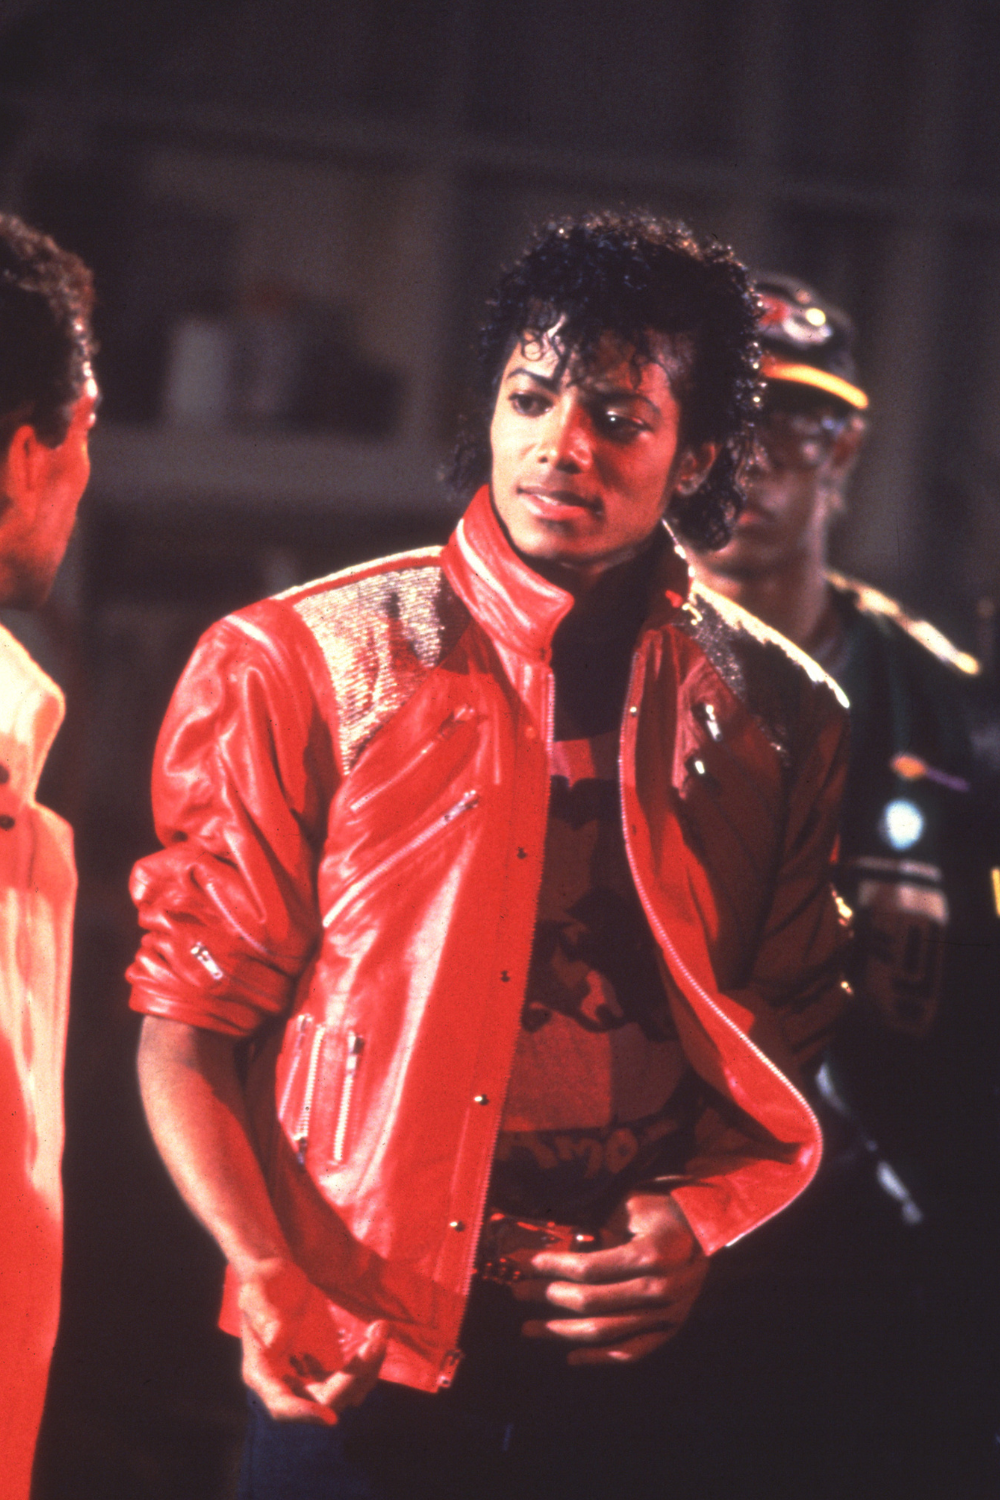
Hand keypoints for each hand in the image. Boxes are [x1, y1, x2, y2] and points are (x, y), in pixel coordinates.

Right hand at [237, 1257, 387, 1422]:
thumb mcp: (257, 1291)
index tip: (330, 1419)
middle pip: (324, 1399)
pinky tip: (379, 1328)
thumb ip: (264, 1314)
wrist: (280, 1274)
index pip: (281, 1405)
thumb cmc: (264, 1281)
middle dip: (354, 1377)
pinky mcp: (328, 1366)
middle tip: (376, 1342)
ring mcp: (310, 1377)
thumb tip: (275, 1339)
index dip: (304, 1415)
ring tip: (381, 1329)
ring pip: (346, 1391)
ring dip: (369, 1367)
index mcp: (262, 1373)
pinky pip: (354, 1375)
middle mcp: (287, 1383)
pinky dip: (370, 1358)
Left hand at [512, 1191, 707, 1365]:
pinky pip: (632, 1352)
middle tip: (517, 1291)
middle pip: (592, 1301)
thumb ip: (599, 1226)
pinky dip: (600, 1359)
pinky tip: (570, 1357)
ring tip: (530, 1328)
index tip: (526, 1264)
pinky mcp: (671, 1328)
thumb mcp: (633, 1206)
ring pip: (606, 1332)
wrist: (709, 1227)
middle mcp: (660, 1289)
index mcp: (650, 1255)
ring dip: (562, 1332)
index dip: (553, 1267)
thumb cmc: (664, 1210)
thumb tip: (553, 1243)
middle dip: (547, 1297)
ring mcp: (667, 1314)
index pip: (589, 1268)